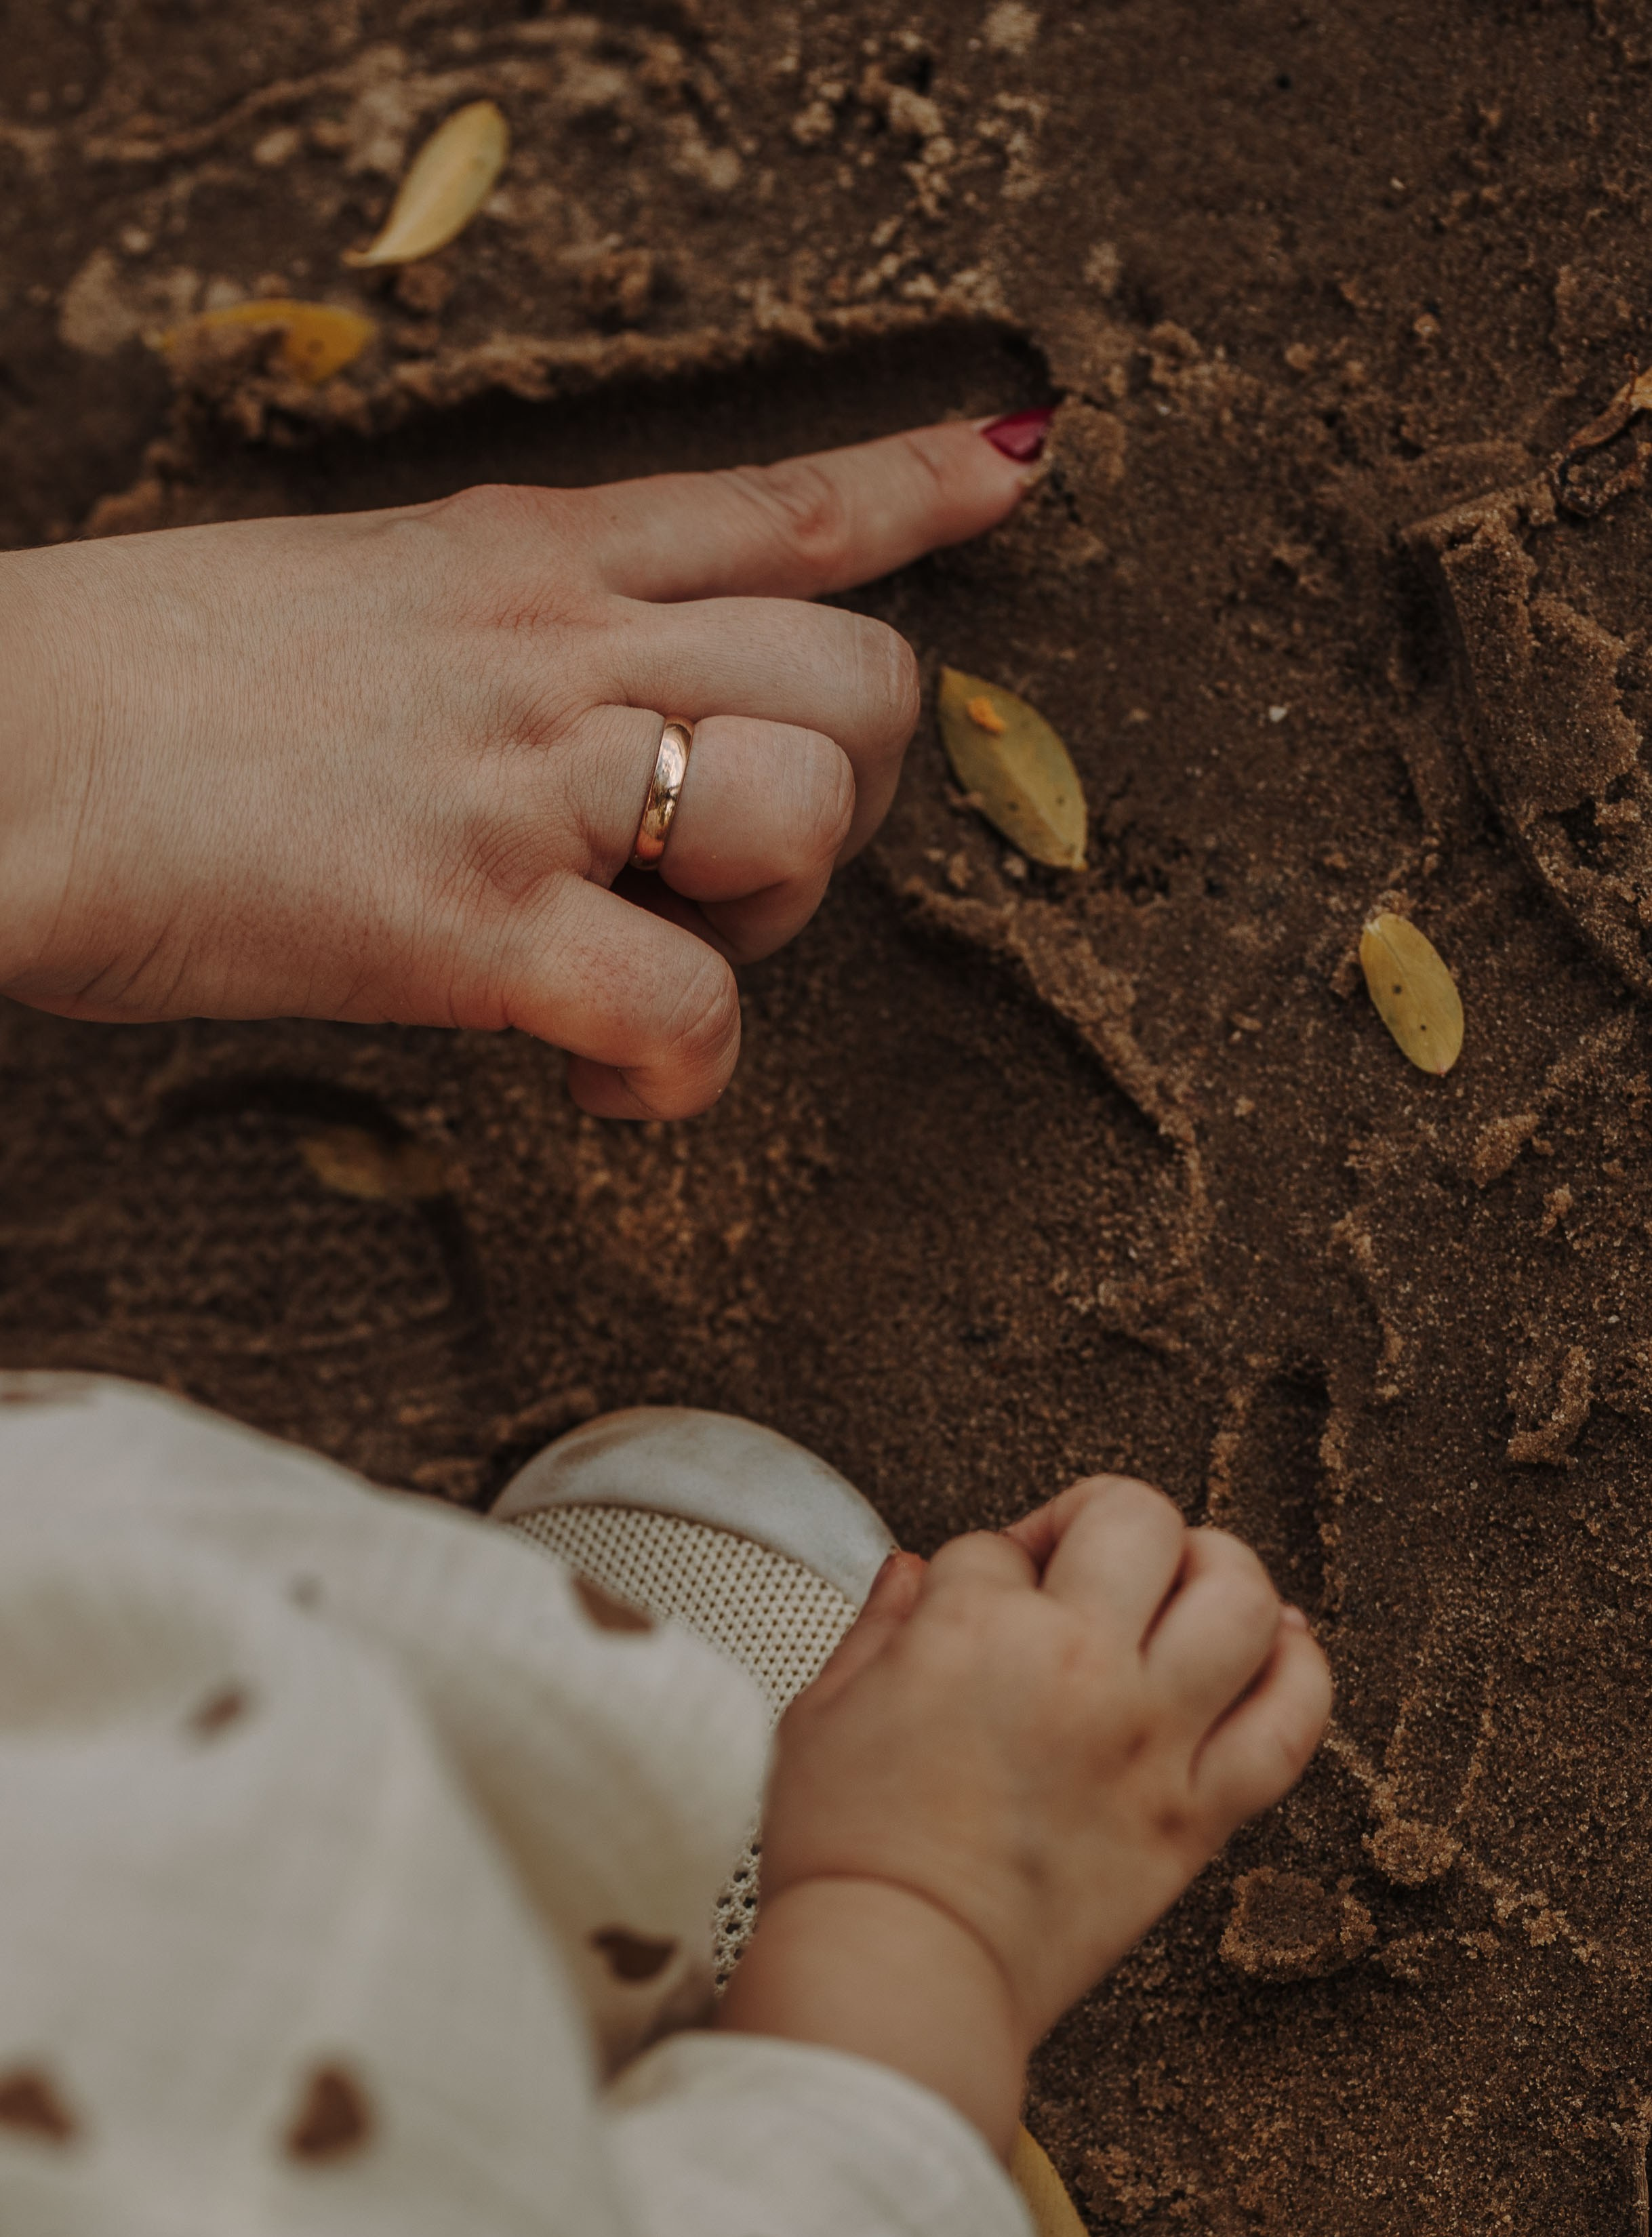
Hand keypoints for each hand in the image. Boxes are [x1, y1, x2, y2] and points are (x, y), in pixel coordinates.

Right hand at [0, 419, 1039, 1116]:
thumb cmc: (144, 683)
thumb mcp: (357, 592)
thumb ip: (496, 632)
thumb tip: (575, 701)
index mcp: (534, 558)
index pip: (779, 500)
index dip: (914, 488)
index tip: (1009, 471)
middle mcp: (561, 648)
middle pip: (858, 677)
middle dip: (843, 793)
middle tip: (726, 863)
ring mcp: (526, 781)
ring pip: (808, 817)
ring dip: (775, 920)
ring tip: (664, 951)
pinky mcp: (473, 926)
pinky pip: (693, 1017)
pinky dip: (680, 1083)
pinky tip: (603, 1088)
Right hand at [720, 1479, 1330, 2152]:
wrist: (898, 1974)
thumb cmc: (847, 1858)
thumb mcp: (822, 1714)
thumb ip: (878, 1628)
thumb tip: (913, 1573)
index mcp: (971, 1630)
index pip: (996, 1547)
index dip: (979, 1569)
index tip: (970, 1609)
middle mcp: (1076, 1666)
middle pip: (1136, 1521)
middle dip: (1099, 1521)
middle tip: (1077, 1565)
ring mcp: (1149, 1741)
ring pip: (1239, 1598)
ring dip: (1216, 1570)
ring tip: (1184, 1587)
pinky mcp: (1195, 1817)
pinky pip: (1288, 1725)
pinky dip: (1299, 1673)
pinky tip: (1280, 1646)